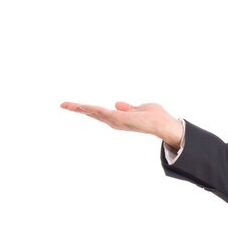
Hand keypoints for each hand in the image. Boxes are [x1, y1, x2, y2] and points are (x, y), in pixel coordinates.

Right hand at [60, 101, 183, 148]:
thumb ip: (128, 108)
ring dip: (81, 109)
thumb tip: (116, 104)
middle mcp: (115, 121)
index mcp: (118, 118)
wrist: (164, 123)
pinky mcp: (120, 119)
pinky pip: (103, 113)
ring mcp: (117, 121)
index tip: (72, 105)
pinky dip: (93, 110)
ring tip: (67, 105)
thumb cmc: (154, 117)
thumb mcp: (139, 109)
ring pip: (95, 113)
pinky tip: (83, 106)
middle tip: (63, 104)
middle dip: (78, 109)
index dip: (86, 109)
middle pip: (93, 114)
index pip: (99, 112)